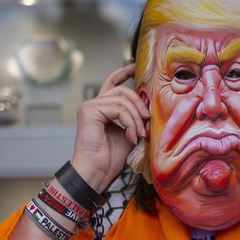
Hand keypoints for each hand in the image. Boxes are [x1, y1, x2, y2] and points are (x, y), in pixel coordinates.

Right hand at [70, 64, 149, 191]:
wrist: (96, 173)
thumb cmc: (110, 159)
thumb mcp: (130, 134)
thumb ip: (136, 120)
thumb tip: (151, 111)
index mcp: (102, 108)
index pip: (113, 83)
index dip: (124, 73)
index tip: (136, 67)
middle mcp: (94, 104)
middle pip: (123, 91)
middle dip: (139, 105)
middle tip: (147, 123)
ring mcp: (90, 106)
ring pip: (122, 99)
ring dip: (136, 118)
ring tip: (139, 135)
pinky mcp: (89, 111)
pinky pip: (118, 108)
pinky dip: (130, 122)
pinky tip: (131, 136)